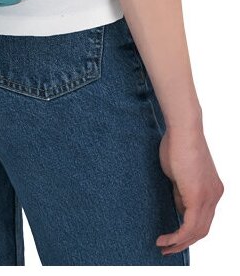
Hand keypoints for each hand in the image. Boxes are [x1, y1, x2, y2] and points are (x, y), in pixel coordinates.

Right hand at [156, 124, 223, 255]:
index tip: (173, 238)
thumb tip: (179, 207)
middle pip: (202, 230)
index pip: (203, 219)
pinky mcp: (198, 197)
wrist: (182, 129)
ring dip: (179, 243)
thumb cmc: (177, 144)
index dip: (188, 232)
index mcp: (213, 190)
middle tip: (167, 248)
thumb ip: (181, 192)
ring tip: (163, 246)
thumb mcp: (179, 175)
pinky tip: (165, 239)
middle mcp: (215, 196)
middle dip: (184, 242)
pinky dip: (177, 236)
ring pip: (197, 231)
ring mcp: (209, 197)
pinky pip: (189, 226)